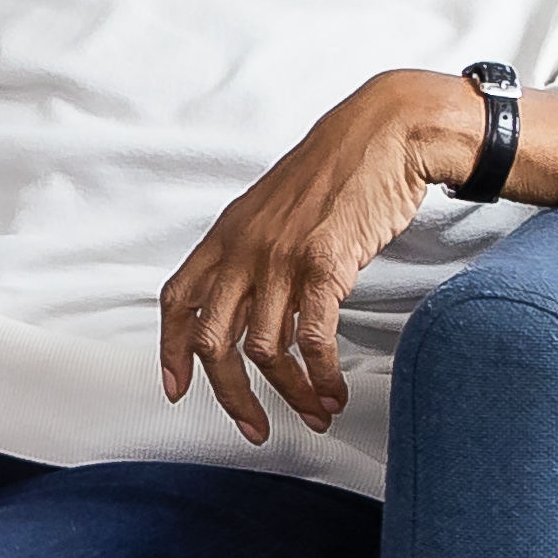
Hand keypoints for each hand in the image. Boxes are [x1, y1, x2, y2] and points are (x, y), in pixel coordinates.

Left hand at [160, 73, 471, 445]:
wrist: (387, 131)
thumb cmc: (340, 170)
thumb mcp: (278, 210)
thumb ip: (259, 255)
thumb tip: (262, 311)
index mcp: (227, 234)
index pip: (178, 301)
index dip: (169, 351)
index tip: (176, 389)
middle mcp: (243, 248)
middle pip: (212, 341)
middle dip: (230, 395)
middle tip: (254, 427)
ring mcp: (280, 257)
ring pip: (264, 350)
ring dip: (289, 393)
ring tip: (314, 412)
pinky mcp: (324, 264)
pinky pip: (312, 338)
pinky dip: (321, 375)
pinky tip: (334, 390)